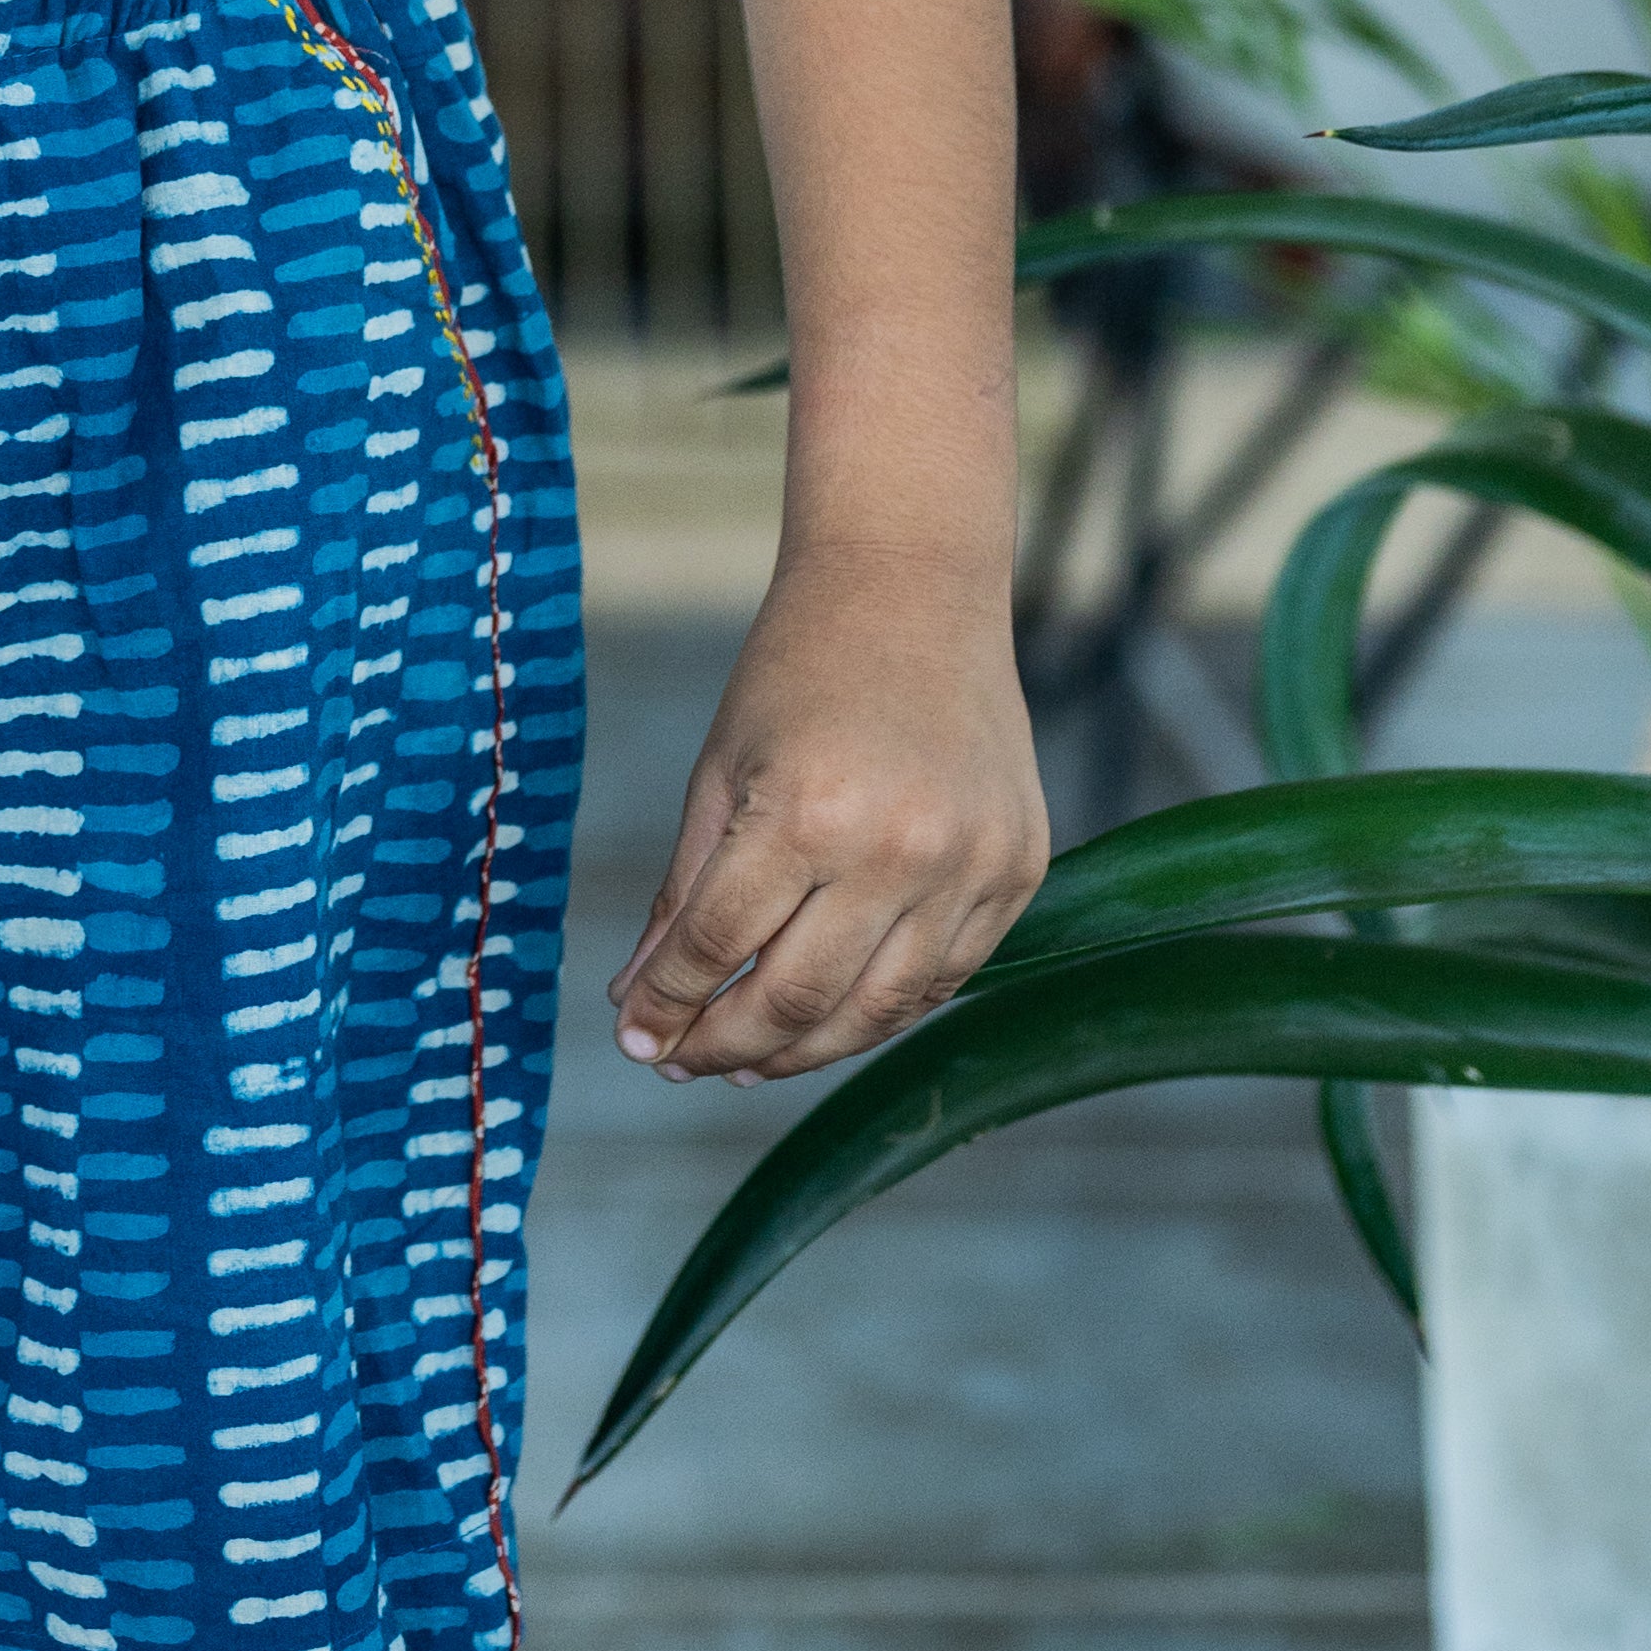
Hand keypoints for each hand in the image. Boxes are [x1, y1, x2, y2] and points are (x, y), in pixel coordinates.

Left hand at [609, 557, 1046, 1084]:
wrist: (913, 589)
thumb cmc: (797, 670)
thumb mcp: (720, 769)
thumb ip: (685, 890)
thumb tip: (639, 997)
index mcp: (807, 814)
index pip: (720, 946)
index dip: (668, 1002)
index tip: (632, 1036)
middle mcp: (899, 852)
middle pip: (798, 999)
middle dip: (726, 1045)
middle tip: (679, 1061)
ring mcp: (971, 868)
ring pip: (879, 1012)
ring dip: (804, 1051)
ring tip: (748, 1060)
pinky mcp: (1018, 870)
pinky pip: (946, 977)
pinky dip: (884, 1009)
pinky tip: (831, 1017)